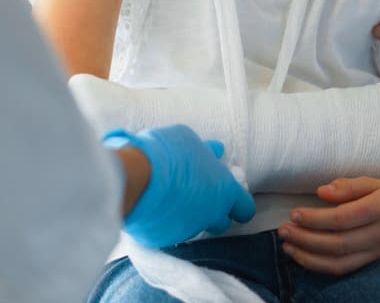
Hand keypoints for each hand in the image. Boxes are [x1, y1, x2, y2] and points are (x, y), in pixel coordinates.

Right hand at [107, 124, 255, 247]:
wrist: (135, 178)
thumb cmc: (166, 153)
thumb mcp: (189, 140)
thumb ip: (206, 151)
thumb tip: (216, 151)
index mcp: (224, 192)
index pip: (245, 208)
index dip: (238, 203)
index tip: (229, 195)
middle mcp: (210, 215)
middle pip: (221, 223)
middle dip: (214, 213)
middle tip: (200, 197)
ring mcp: (187, 230)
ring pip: (194, 228)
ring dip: (188, 217)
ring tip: (173, 201)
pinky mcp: (164, 240)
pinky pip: (169, 232)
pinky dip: (166, 222)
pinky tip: (155, 208)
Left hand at [277, 176, 379, 274]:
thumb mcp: (379, 182)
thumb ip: (350, 186)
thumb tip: (322, 191)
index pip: (342, 218)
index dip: (315, 219)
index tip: (294, 213)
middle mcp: (379, 233)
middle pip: (337, 243)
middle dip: (306, 239)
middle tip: (283, 230)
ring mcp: (377, 250)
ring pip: (339, 261)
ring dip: (308, 256)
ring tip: (287, 246)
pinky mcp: (373, 261)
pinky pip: (345, 268)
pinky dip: (320, 266)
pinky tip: (303, 257)